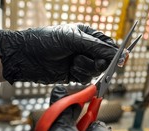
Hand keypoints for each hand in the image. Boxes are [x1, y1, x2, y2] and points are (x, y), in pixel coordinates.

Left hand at [0, 24, 117, 83]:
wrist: (26, 57)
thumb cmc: (46, 41)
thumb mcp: (74, 40)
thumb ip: (97, 47)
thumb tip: (118, 54)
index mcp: (86, 34)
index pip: (107, 44)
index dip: (115, 52)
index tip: (122, 59)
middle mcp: (85, 48)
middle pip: (104, 59)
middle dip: (100, 61)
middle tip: (96, 62)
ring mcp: (80, 62)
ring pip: (95, 70)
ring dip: (86, 67)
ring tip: (74, 62)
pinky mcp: (74, 74)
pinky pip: (86, 78)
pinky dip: (79, 75)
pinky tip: (69, 70)